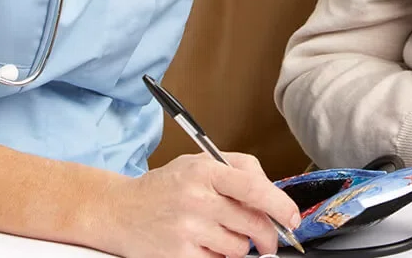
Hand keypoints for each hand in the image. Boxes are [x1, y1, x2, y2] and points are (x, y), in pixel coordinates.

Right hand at [96, 153, 301, 257]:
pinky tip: (204, 245)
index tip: (292, 218)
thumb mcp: (198, 163)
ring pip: (238, 247)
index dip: (280, 205)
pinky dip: (218, 257)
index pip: (254, 188)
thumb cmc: (165, 187)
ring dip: (238, 246)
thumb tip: (272, 191)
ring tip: (219, 235)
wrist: (119, 211)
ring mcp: (187, 229)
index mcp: (205, 172)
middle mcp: (197, 199)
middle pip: (253, 224)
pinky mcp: (179, 255)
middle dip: (268, 236)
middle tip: (268, 241)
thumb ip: (238, 169)